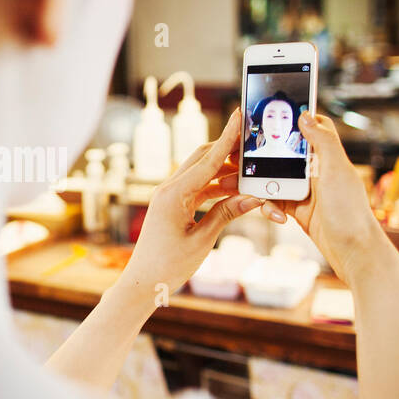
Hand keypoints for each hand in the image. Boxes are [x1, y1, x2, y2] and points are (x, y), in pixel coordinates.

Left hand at [123, 108, 264, 292]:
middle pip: (203, 158)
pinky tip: (236, 187)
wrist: (144, 283)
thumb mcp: (203, 240)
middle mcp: (169, 189)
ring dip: (226, 170)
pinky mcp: (173, 206)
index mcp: (173, 194)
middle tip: (254, 141)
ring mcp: (170, 196)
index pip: (207, 159)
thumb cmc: (168, 266)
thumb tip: (254, 197)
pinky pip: (199, 188)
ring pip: (202, 173)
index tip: (240, 115)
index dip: (227, 138)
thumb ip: (226, 214)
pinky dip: (217, 186)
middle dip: (229, 149)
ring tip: (251, 166)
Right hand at [259, 110, 394, 286]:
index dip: (294, 120)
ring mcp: (307, 191)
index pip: (312, 128)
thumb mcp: (336, 171)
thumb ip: (323, 142)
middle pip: (286, 154)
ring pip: (276, 179)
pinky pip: (276, 202)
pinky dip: (270, 207)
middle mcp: (318, 171)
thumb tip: (306, 115)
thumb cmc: (350, 212)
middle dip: (264, 156)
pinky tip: (276, 216)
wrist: (354, 252)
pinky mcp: (299, 210)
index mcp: (329, 157)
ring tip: (247, 190)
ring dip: (261, 185)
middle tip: (240, 157)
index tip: (271, 116)